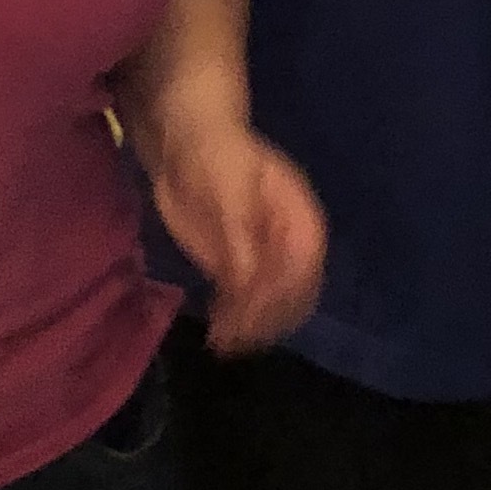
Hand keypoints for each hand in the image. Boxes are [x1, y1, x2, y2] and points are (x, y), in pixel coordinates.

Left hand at [147, 125, 326, 352]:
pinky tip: (217, 335)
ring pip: (273, 306)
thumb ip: (241, 240)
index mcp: (302, 220)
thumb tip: (246, 287)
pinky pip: (245, 304)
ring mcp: (267, 260)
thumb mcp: (231, 194)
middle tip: (236, 335)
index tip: (253, 310)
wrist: (185, 146)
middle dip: (268, 317)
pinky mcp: (238, 270)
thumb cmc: (216, 159)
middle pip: (294, 293)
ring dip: (252, 328)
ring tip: (223, 342)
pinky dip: (234, 322)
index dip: (284, 291)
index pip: (305, 266)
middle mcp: (291, 246)